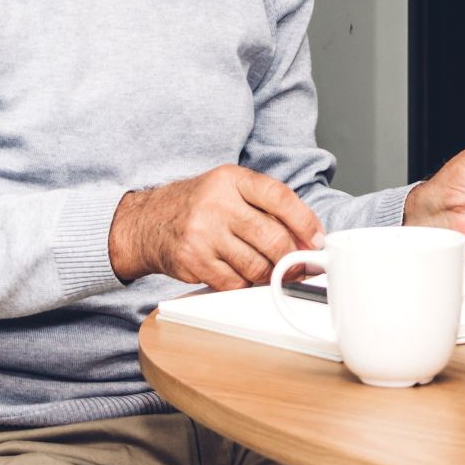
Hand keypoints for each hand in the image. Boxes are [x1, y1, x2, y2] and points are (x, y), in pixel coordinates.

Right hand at [108, 164, 324, 288]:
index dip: (305, 221)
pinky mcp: (192, 261)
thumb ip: (266, 206)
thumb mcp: (230, 189)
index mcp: (232, 179)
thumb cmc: (199, 205)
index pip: (279, 197)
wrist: (147, 222)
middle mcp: (217, 203)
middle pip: (271, 237)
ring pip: (256, 265)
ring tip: (273, 272)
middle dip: (293, 257)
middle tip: (301, 266)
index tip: (318, 239)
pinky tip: (245, 278)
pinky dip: (246, 285)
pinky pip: (234, 283)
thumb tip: (307, 237)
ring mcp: (203, 233)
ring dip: (271, 274)